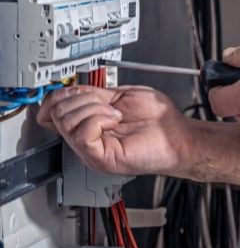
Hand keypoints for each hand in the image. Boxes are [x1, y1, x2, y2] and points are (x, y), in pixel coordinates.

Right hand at [38, 85, 193, 176]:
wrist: (179, 135)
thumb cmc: (159, 120)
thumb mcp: (122, 97)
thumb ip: (95, 94)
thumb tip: (71, 89)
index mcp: (88, 123)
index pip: (52, 111)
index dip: (59, 95)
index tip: (74, 90)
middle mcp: (85, 137)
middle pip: (57, 113)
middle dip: (82, 99)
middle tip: (108, 104)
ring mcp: (90, 149)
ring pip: (66, 121)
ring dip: (94, 108)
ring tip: (115, 114)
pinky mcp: (99, 158)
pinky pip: (81, 134)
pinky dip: (98, 119)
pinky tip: (114, 120)